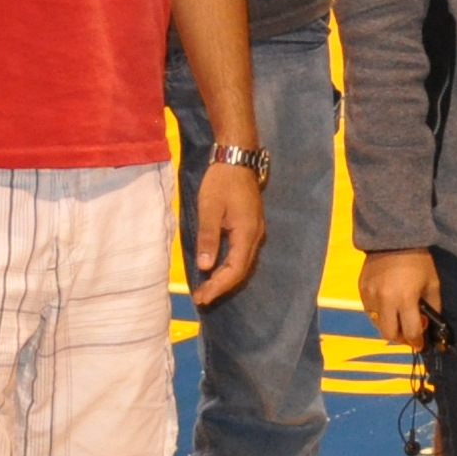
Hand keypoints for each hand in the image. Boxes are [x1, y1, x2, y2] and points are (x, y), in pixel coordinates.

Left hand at [188, 162, 266, 305]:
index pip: (234, 270)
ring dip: (225, 277)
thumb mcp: (209, 209)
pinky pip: (242, 253)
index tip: (201, 297)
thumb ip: (208, 238)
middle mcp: (256, 235)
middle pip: (241, 270)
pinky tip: (217, 268)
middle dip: (221, 286)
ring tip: (207, 288)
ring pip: (243, 263)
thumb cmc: (221, 182)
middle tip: (200, 297)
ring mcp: (255, 230)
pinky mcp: (250, 225)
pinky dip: (229, 265)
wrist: (237, 158)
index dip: (218, 286)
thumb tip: (205, 267)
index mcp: (247, 233)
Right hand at [359, 247, 439, 350]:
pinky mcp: (361, 290)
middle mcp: (385, 301)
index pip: (410, 331)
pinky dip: (379, 313)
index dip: (417, 341)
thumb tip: (432, 324)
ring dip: (389, 325)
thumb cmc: (418, 261)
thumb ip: (433, 306)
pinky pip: (369, 311)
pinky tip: (388, 303)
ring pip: (377, 324)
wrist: (393, 239)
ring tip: (398, 316)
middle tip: (409, 333)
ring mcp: (370, 296)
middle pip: (389, 334)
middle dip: (401, 338)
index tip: (420, 344)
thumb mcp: (432, 283)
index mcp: (405, 299)